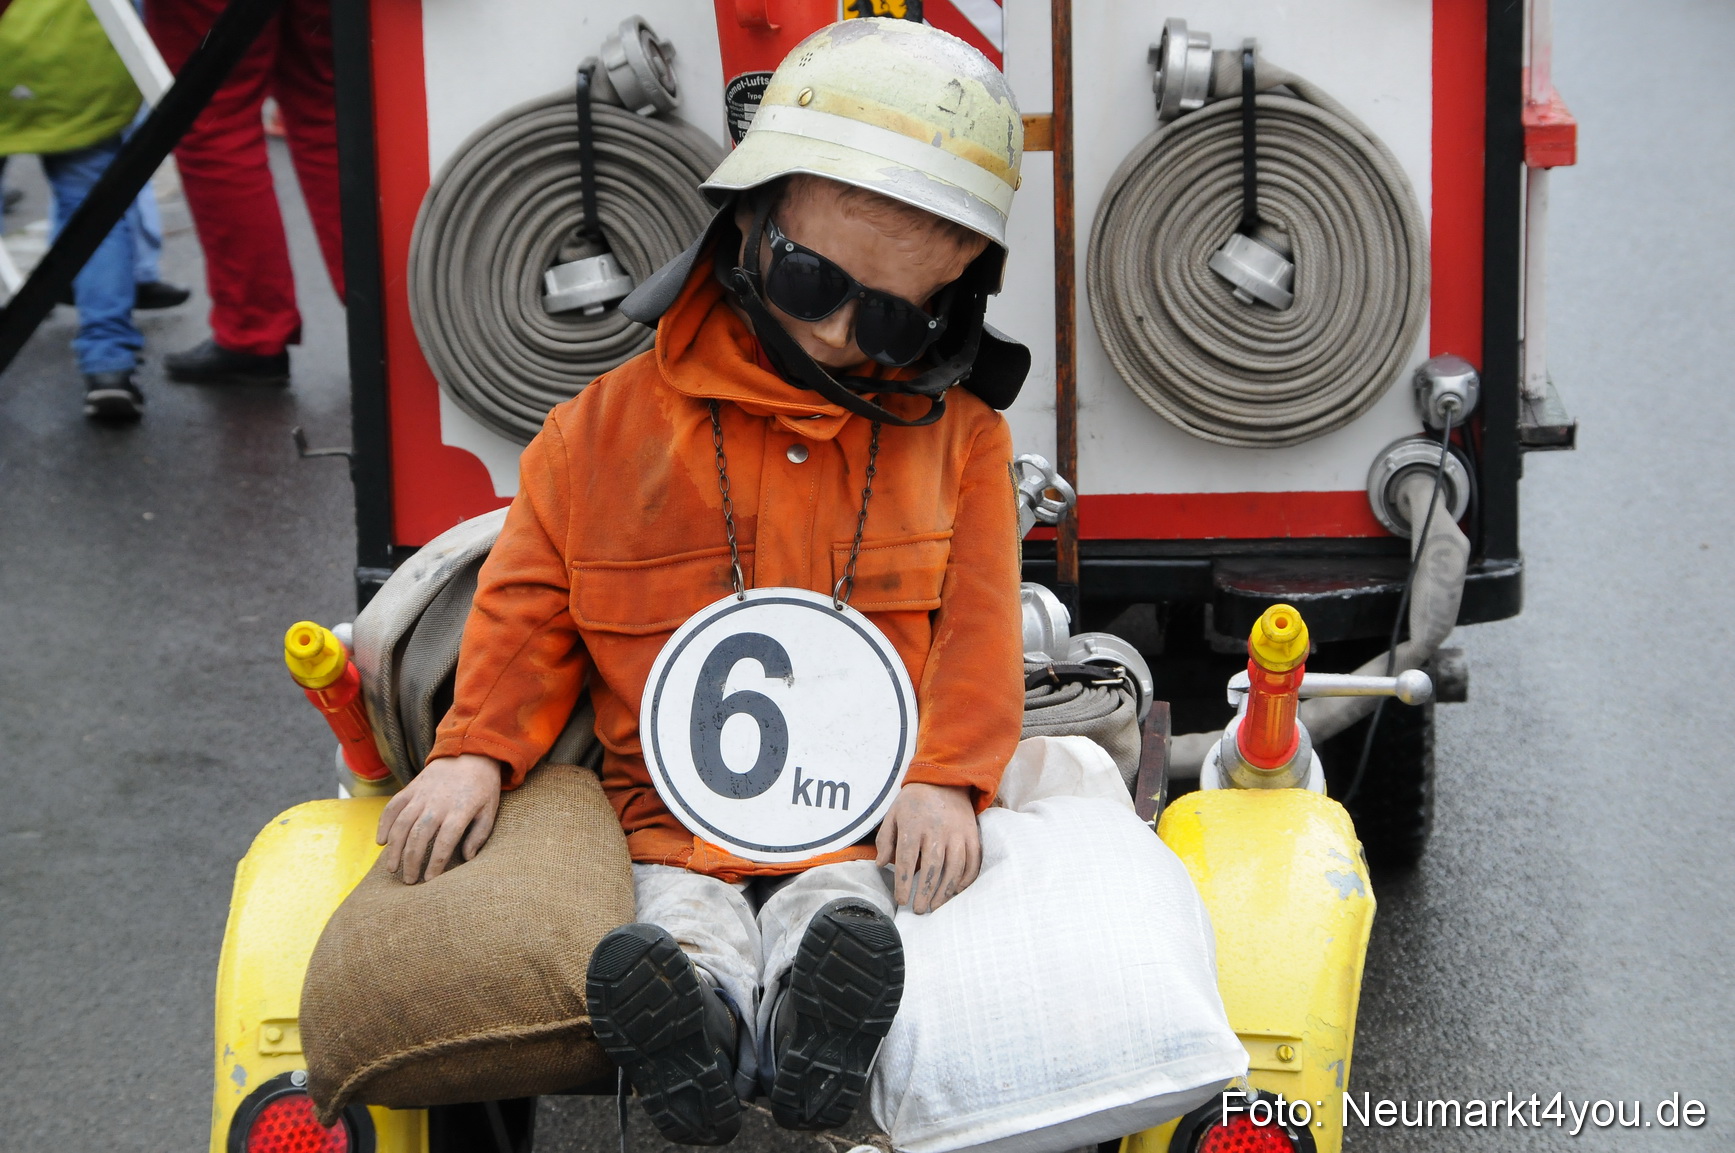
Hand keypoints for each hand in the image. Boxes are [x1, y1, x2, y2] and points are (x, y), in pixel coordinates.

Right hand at [376, 754, 503, 883]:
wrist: (471, 751)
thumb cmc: (483, 785)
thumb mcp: (490, 809)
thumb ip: (479, 835)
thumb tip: (467, 858)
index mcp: (460, 810)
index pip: (444, 842)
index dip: (436, 863)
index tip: (430, 880)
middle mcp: (438, 803)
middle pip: (419, 837)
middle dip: (412, 862)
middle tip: (409, 880)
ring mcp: (422, 795)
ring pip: (402, 825)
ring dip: (395, 849)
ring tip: (393, 868)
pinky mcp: (411, 788)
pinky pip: (393, 807)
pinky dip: (384, 824)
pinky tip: (381, 842)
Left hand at [874, 782, 980, 913]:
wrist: (945, 780)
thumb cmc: (914, 801)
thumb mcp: (892, 814)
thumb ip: (885, 840)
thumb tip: (882, 865)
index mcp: (914, 825)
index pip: (908, 860)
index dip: (904, 883)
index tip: (902, 900)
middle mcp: (937, 830)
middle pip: (933, 867)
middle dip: (925, 893)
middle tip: (919, 910)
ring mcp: (957, 832)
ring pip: (954, 868)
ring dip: (945, 891)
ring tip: (935, 906)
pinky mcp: (972, 834)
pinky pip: (972, 861)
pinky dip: (965, 879)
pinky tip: (956, 891)